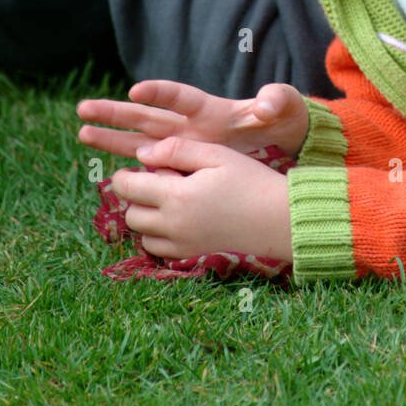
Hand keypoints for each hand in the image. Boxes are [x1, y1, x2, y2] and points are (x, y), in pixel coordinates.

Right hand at [77, 78, 309, 160]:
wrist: (285, 144)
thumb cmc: (284, 120)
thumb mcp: (286, 108)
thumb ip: (276, 100)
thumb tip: (265, 103)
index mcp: (211, 109)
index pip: (180, 98)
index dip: (159, 93)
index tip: (135, 92)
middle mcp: (190, 126)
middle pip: (147, 116)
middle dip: (116, 113)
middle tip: (83, 108)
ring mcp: (184, 145)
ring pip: (140, 140)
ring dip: (112, 136)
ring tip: (81, 131)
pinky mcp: (184, 163)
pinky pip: (151, 165)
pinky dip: (130, 166)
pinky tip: (104, 171)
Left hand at [110, 138, 292, 260]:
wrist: (278, 218)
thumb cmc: (250, 179)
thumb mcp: (215, 153)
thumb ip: (176, 149)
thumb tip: (141, 153)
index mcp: (176, 196)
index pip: (127, 187)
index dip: (126, 173)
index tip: (142, 165)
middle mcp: (173, 226)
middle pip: (131, 214)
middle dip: (137, 196)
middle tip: (163, 180)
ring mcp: (182, 245)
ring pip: (142, 235)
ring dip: (147, 216)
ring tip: (172, 199)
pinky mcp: (191, 255)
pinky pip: (158, 250)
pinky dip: (159, 235)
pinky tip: (180, 217)